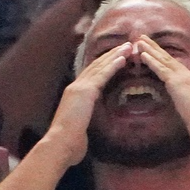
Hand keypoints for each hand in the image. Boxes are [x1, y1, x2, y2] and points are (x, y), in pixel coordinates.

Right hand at [41, 42, 129, 165]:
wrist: (60, 144)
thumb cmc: (71, 143)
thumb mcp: (80, 127)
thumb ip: (85, 121)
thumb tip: (87, 129)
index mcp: (75, 95)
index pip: (92, 75)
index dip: (105, 64)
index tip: (118, 57)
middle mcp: (76, 87)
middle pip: (96, 66)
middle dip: (112, 54)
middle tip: (127, 45)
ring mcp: (79, 88)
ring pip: (99, 67)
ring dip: (115, 55)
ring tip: (129, 47)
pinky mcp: (84, 92)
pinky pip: (101, 75)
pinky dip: (112, 65)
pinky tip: (123, 58)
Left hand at [132, 36, 189, 146]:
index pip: (178, 68)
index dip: (166, 58)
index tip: (156, 51)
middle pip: (169, 59)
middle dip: (156, 48)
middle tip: (143, 38)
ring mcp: (183, 78)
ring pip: (164, 60)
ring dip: (150, 49)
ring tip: (139, 40)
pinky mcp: (175, 82)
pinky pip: (161, 69)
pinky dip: (151, 60)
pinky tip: (142, 53)